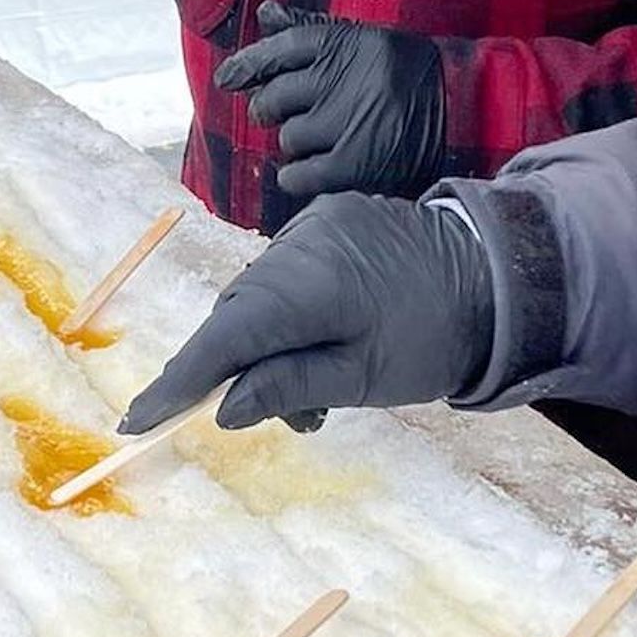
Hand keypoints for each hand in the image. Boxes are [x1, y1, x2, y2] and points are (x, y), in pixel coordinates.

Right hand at [120, 193, 492, 434]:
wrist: (498, 277)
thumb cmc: (436, 337)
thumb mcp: (364, 378)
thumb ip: (287, 386)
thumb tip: (223, 408)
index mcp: (312, 285)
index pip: (225, 336)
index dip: (179, 381)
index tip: (139, 419)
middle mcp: (302, 243)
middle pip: (236, 315)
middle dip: (235, 370)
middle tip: (271, 417)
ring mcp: (314, 224)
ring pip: (257, 294)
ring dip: (265, 344)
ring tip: (312, 393)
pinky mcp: (328, 218)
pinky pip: (283, 271)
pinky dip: (286, 311)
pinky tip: (318, 340)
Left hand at [214, 2, 446, 199]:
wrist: (468, 114)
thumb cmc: (407, 78)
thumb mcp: (367, 43)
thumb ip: (313, 30)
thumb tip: (265, 12)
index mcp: (351, 44)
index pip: (282, 47)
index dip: (249, 62)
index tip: (227, 78)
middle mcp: (348, 80)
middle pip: (276, 95)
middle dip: (273, 108)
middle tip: (290, 114)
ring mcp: (351, 124)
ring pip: (288, 137)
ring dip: (297, 143)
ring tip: (323, 139)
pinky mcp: (357, 165)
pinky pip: (299, 174)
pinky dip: (296, 176)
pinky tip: (310, 171)